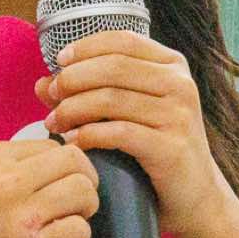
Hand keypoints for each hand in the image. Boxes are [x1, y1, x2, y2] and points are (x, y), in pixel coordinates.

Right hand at [0, 139, 99, 237]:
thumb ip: (10, 169)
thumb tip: (58, 168)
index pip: (53, 145)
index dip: (64, 166)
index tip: (57, 185)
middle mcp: (8, 180)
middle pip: (75, 162)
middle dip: (85, 180)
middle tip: (75, 202)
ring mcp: (21, 215)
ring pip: (84, 191)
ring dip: (85, 208)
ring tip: (69, 221)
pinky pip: (79, 230)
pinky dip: (77, 236)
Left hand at [34, 29, 238, 237]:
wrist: (196, 196)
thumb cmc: (156, 149)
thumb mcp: (126, 113)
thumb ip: (88, 93)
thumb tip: (42, 83)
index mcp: (172, 65)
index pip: (122, 41)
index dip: (85, 48)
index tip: (59, 63)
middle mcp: (180, 84)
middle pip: (113, 66)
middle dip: (73, 79)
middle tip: (51, 98)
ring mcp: (179, 115)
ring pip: (111, 99)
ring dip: (73, 109)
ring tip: (54, 123)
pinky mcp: (171, 147)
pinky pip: (119, 133)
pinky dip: (88, 135)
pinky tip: (72, 142)